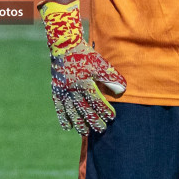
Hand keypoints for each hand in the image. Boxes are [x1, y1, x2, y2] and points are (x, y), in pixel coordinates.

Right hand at [42, 0, 125, 134]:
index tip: (112, 117)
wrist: (64, 46)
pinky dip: (62, 117)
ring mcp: (63, 90)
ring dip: (78, 122)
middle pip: (84, 108)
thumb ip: (111, 77)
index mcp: (84, 81)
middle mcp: (72, 88)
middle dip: (93, 120)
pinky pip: (59, 106)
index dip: (104, 109)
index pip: (96, 100)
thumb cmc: (85, 54)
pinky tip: (67, 127)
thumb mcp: (100, 63)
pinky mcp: (56, 90)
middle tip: (101, 129)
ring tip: (85, 132)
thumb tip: (122, 90)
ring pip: (71, 110)